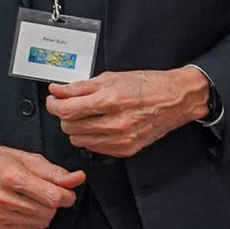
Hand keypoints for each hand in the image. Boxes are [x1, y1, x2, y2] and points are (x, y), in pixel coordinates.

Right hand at [0, 135, 83, 228]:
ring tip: (31, 198)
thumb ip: (56, 173)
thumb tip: (78, 179)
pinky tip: (21, 206)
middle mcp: (2, 197)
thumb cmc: (0, 161)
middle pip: (49, 211)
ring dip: (43, 211)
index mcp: (12, 177)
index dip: (67, 195)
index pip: (54, 197)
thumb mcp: (30, 159)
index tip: (66, 191)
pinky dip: (31, 219)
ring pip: (40, 222)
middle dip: (53, 202)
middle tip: (43, 191)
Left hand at [47, 65, 211, 158]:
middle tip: (70, 106)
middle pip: (69, 127)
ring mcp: (121, 140)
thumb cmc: (147, 85)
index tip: (53, 100)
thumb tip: (57, 90)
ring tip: (86, 115)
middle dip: (65, 116)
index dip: (53, 105)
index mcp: (110, 101)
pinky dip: (90, 137)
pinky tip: (99, 125)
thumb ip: (79, 87)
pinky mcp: (125, 150)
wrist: (175, 99)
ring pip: (78, 140)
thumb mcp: (111, 78)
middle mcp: (115, 123)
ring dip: (76, 128)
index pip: (66, 110)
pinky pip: (94, 148)